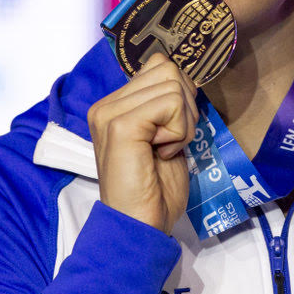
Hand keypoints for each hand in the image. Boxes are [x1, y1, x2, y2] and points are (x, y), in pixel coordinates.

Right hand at [87, 52, 198, 233]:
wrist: (139, 227)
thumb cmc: (155, 189)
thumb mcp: (165, 136)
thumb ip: (167, 105)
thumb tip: (187, 77)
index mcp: (114, 105)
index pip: (159, 66)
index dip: (180, 96)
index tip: (170, 132)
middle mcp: (107, 104)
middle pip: (168, 70)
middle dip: (185, 108)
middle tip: (169, 142)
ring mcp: (110, 113)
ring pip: (173, 86)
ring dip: (183, 122)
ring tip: (164, 149)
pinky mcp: (120, 125)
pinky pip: (171, 104)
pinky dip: (179, 131)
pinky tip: (163, 153)